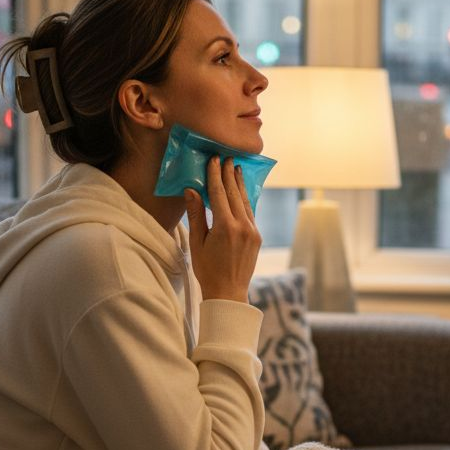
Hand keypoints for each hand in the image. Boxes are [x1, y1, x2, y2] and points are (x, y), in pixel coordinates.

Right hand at [186, 156, 260, 302]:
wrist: (229, 292)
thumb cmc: (207, 269)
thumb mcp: (197, 242)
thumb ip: (196, 215)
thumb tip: (191, 190)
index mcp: (225, 227)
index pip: (219, 194)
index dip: (215, 175)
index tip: (213, 160)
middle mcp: (242, 226)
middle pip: (234, 193)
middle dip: (229, 174)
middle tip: (226, 157)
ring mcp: (252, 231)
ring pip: (245, 201)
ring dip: (239, 184)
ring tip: (236, 168)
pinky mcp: (257, 236)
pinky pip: (250, 212)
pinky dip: (245, 199)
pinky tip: (241, 190)